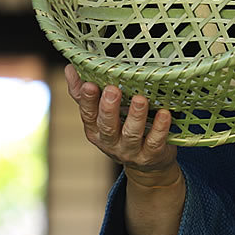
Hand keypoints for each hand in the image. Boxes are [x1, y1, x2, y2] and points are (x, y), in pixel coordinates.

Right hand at [64, 64, 179, 186]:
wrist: (147, 166)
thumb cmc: (122, 132)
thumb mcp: (102, 117)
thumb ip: (85, 95)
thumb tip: (70, 68)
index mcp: (95, 131)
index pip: (88, 115)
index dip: (88, 100)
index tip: (90, 84)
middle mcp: (110, 143)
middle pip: (107, 126)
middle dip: (109, 108)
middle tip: (113, 90)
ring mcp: (131, 151)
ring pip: (131, 134)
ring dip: (135, 116)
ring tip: (140, 99)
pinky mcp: (151, 156)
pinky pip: (155, 142)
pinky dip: (160, 128)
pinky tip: (164, 114)